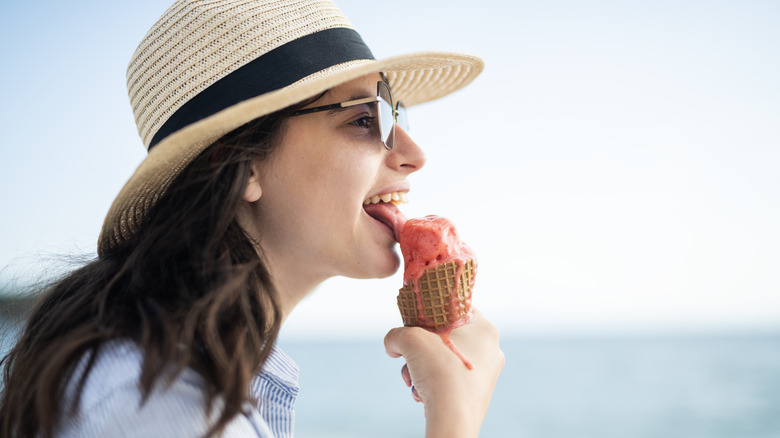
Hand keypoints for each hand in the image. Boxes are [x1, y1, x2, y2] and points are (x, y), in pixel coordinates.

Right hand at [384, 309, 504, 437]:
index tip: (416, 322)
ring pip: (446, 361)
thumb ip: (396, 334)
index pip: (457, 308)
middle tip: (408, 356)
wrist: (452, 418)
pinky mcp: (478, 395)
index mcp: (484, 329)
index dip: (433, 312)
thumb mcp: (410, 339)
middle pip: (448, 338)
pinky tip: (422, 393)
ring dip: (423, 368)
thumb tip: (392, 344)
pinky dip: (433, 385)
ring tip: (412, 379)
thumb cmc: (439, 372)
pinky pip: (451, 380)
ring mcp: (487, 374)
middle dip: (422, 348)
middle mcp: (491, 350)